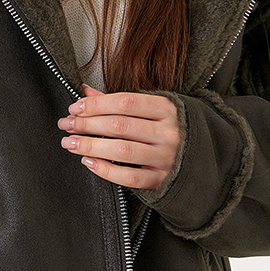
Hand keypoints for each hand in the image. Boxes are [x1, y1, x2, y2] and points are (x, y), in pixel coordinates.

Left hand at [57, 84, 180, 191]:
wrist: (203, 160)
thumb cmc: (171, 129)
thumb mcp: (153, 110)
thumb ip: (120, 102)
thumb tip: (85, 91)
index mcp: (166, 108)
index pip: (125, 102)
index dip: (96, 104)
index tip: (74, 107)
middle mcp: (168, 132)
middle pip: (120, 125)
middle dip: (87, 124)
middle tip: (65, 125)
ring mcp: (167, 157)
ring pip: (122, 150)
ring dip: (91, 146)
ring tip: (70, 143)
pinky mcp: (162, 179)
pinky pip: (130, 176)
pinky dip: (106, 170)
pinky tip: (88, 162)